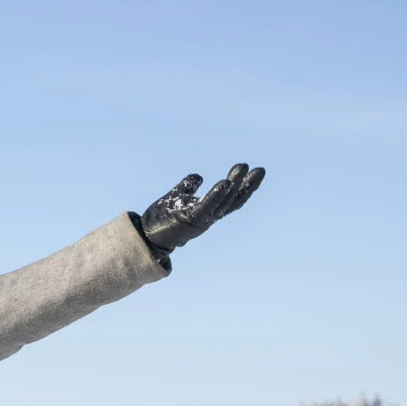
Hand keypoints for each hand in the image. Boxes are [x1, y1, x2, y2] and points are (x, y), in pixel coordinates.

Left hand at [138, 164, 264, 252]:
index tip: (255, 171)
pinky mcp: (190, 219)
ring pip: (223, 201)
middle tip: (260, 169)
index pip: (232, 198)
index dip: (245, 187)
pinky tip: (224, 183)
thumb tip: (199, 176)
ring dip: (235, 185)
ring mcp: (201, 219)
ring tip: (242, 168)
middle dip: (247, 185)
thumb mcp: (177, 198)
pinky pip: (207, 207)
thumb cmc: (162, 220)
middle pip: (234, 200)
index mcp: (208, 211)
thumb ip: (187, 187)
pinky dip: (216, 196)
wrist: (146, 236)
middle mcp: (209, 216)